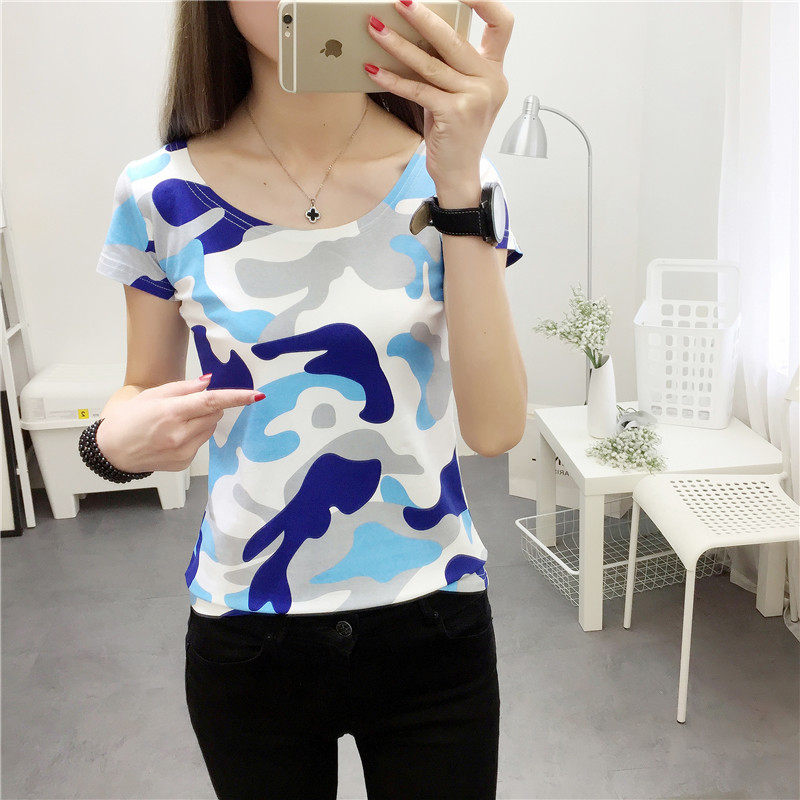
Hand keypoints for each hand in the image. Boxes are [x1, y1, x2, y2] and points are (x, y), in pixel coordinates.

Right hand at [96, 376, 264, 472]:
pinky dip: (194, 435)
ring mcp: (183, 451)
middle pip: (215, 414)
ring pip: (210, 428)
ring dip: (202, 421)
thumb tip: (209, 382)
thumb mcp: (152, 395)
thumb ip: (183, 388)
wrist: (112, 451)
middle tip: (187, 406)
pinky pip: (201, 442)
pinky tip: (173, 436)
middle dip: (209, 406)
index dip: (236, 398)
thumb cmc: (130, 418)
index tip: (256, 395)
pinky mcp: (184, 463)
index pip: (211, 402)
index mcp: (171, 413)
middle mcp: (179, 434)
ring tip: (177, 422)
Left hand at [365, 0, 513, 192]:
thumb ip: (448, 66)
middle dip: (423, 17)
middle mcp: (491, 82)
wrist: (459, 173)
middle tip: (400, 1)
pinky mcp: (455, 114)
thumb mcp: (458, 94)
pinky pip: (418, 89)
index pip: (501, 23)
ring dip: (397, 43)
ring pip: (431, 63)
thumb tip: (414, 33)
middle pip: (454, 39)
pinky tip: (373, 69)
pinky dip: (392, 79)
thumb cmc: (454, 132)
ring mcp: (475, 98)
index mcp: (495, 71)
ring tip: (374, 28)